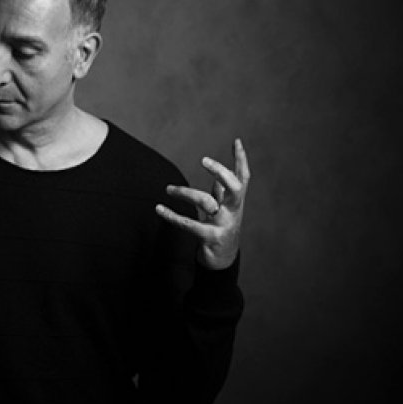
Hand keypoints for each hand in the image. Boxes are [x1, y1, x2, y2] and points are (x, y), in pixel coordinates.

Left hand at [155, 139, 250, 269]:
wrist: (223, 261)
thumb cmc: (222, 230)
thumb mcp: (224, 210)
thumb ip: (222, 193)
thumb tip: (220, 174)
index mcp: (236, 201)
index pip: (243, 177)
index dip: (241, 160)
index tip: (236, 141)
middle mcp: (233, 210)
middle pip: (234, 186)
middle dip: (220, 171)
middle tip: (203, 160)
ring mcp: (224, 224)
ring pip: (206, 202)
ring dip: (184, 192)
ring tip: (168, 189)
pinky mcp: (211, 238)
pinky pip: (188, 224)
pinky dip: (172, 216)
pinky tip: (159, 209)